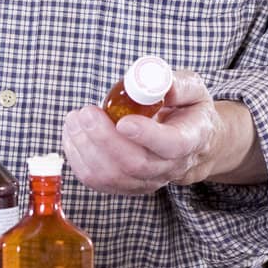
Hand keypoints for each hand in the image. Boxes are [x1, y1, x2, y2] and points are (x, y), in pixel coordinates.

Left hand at [62, 69, 266, 195]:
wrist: (191, 143)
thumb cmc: (189, 111)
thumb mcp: (193, 88)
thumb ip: (178, 84)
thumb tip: (153, 82)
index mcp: (191, 138)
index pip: (172, 145)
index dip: (146, 135)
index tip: (123, 121)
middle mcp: (171, 167)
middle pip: (136, 164)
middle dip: (104, 139)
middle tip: (86, 113)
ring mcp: (148, 181)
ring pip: (112, 176)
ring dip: (86, 147)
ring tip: (75, 119)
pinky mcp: (127, 185)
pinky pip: (97, 181)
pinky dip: (79, 158)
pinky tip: (73, 135)